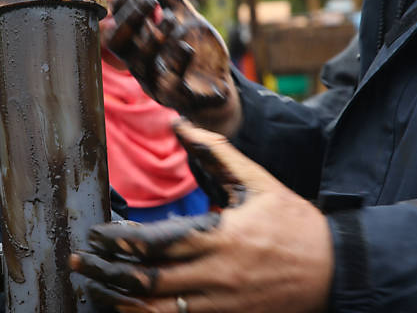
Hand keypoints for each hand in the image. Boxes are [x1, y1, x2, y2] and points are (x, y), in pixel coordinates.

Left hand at [70, 120, 332, 312]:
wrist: (337, 270)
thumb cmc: (295, 223)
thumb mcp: (258, 181)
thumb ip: (216, 152)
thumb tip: (179, 123)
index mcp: (220, 237)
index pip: (156, 244)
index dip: (118, 242)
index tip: (96, 234)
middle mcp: (216, 274)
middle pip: (147, 281)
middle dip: (106, 273)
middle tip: (79, 262)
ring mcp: (221, 304)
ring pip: (158, 312)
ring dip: (120, 303)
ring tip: (94, 291)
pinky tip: (128, 311)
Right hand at [106, 0, 239, 136]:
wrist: (219, 86)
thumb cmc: (193, 50)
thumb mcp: (181, 16)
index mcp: (138, 45)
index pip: (118, 26)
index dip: (120, 9)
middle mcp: (142, 65)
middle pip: (121, 46)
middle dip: (130, 21)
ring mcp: (159, 83)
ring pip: (142, 65)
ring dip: (154, 38)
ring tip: (171, 17)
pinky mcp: (181, 97)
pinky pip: (172, 86)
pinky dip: (177, 64)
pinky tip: (186, 46)